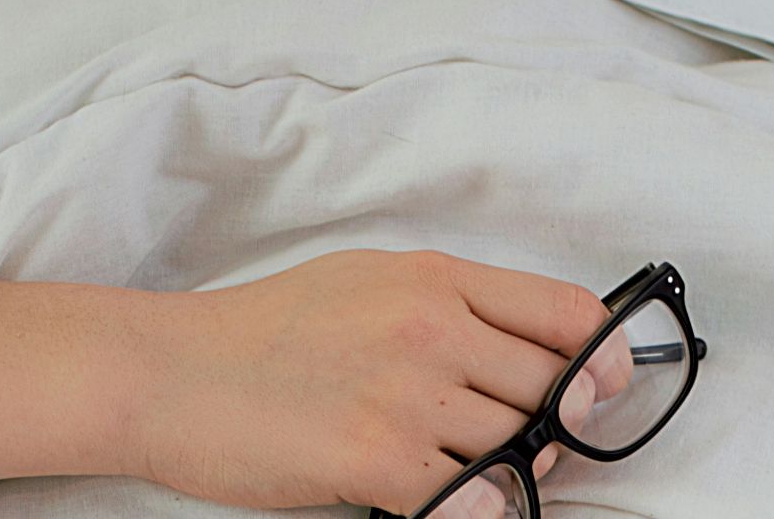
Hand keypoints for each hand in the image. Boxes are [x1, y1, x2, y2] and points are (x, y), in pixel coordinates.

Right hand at [123, 249, 610, 514]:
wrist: (168, 372)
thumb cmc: (263, 330)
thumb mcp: (366, 281)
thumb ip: (450, 307)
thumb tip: (527, 351)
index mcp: (435, 277)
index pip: (567, 312)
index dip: (605, 357)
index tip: (605, 388)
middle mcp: (431, 327)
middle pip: (553, 388)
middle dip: (559, 426)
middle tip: (533, 445)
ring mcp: (405, 394)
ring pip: (517, 446)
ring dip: (512, 472)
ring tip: (475, 474)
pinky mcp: (374, 459)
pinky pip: (469, 501)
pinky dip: (475, 511)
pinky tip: (453, 504)